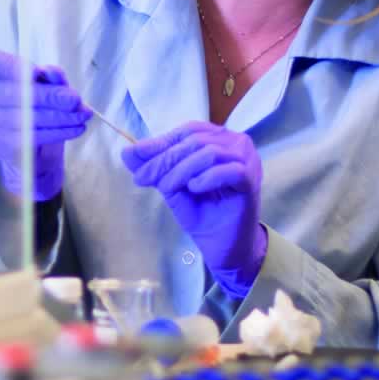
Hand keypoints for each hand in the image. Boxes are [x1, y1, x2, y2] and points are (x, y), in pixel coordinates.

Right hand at [0, 48, 91, 200]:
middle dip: (48, 96)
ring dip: (59, 117)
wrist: (28, 146)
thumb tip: (53, 73)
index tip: (38, 71)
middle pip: (13, 95)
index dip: (12, 67)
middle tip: (74, 99)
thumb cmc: (34, 102)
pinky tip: (75, 127)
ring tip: (82, 114)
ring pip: (25, 120)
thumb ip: (49, 75)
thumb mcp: (43, 82)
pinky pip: (32, 138)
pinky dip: (59, 132)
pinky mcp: (1, 147)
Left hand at [121, 121, 267, 298]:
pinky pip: (227, 170)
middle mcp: (236, 143)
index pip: (188, 131)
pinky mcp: (251, 179)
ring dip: (181, 170)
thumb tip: (127, 151)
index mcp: (219, 138)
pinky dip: (206, 178)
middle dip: (164, 158)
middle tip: (142, 177)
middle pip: (195, 141)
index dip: (161, 142)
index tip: (135, 156)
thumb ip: (156, 167)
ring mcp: (247, 159)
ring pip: (209, 153)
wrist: (224, 247)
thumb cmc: (203, 213)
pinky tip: (194, 188)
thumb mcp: (173, 186)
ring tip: (167, 188)